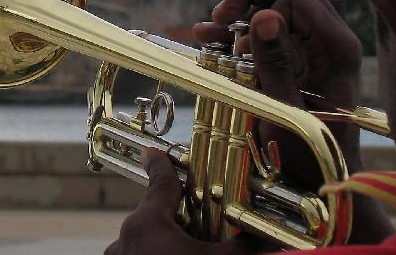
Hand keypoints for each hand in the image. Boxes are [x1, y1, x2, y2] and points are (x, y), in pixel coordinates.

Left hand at [105, 149, 267, 254]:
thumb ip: (245, 246)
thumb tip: (270, 240)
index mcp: (147, 224)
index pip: (160, 183)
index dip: (162, 165)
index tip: (154, 152)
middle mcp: (125, 240)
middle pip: (153, 216)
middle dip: (175, 216)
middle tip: (197, 220)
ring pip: (143, 242)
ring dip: (163, 243)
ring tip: (189, 251)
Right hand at [194, 0, 364, 184]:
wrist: (320, 181)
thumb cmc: (308, 156)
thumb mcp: (285, 113)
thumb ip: (276, 64)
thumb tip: (264, 16)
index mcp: (336, 46)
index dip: (260, 7)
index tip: (236, 39)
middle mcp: (330, 36)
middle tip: (219, 16)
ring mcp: (316, 42)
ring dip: (240, 11)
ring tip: (209, 31)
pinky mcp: (300, 53)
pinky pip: (271, 24)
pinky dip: (241, 29)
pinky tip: (210, 38)